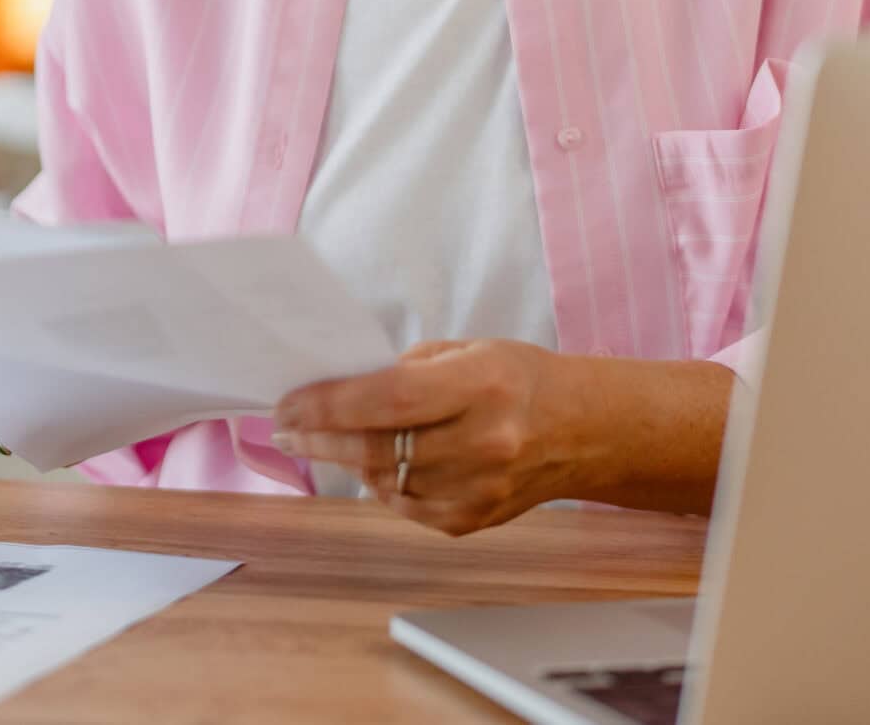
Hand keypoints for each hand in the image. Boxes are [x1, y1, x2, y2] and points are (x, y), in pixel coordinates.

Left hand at [272, 340, 587, 536]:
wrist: (583, 430)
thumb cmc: (519, 379)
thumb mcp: (469, 351)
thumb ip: (407, 371)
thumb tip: (341, 390)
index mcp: (483, 385)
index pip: (388, 399)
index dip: (329, 405)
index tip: (288, 404)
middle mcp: (484, 441)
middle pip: (379, 449)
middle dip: (320, 439)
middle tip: (286, 429)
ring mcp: (481, 488)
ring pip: (386, 482)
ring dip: (347, 461)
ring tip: (326, 441)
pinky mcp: (476, 519)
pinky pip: (407, 506)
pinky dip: (381, 485)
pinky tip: (372, 465)